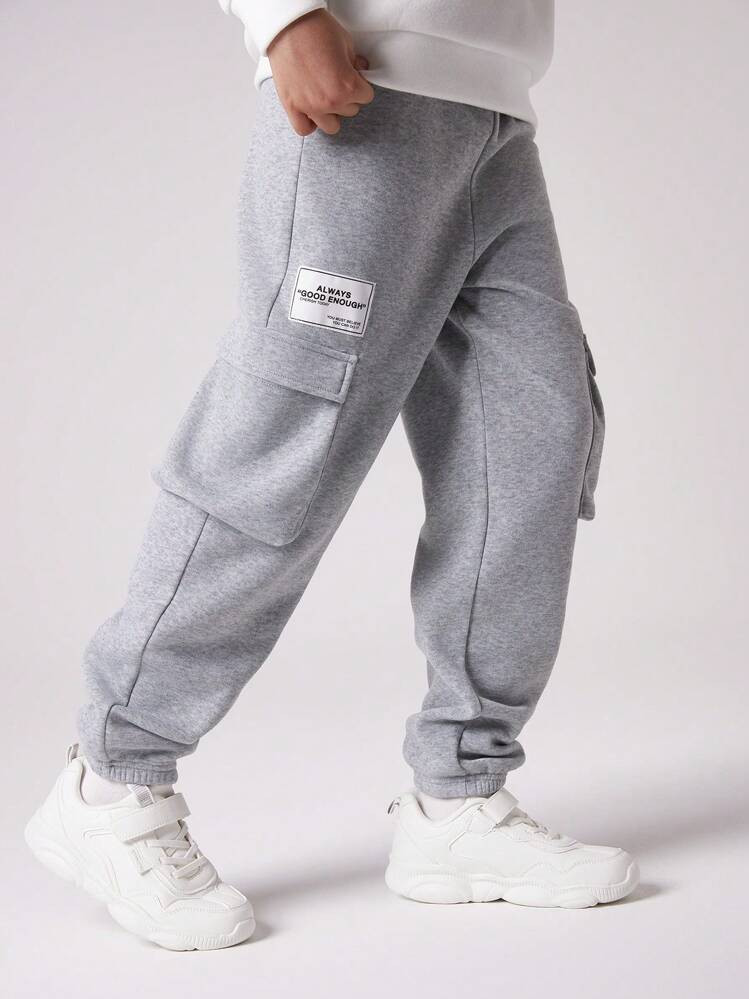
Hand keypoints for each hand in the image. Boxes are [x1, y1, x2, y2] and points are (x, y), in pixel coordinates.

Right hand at [268, 9, 374, 135]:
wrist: (288, 25)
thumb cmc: (316, 30)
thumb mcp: (346, 43)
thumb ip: (355, 63)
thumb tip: (360, 70)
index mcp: (347, 87)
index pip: (366, 97)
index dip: (361, 85)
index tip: (354, 78)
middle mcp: (329, 102)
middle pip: (350, 111)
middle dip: (347, 97)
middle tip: (338, 82)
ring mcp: (309, 107)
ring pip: (331, 126)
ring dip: (332, 113)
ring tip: (326, 97)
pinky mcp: (291, 106)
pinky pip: (303, 129)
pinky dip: (309, 124)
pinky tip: (311, 112)